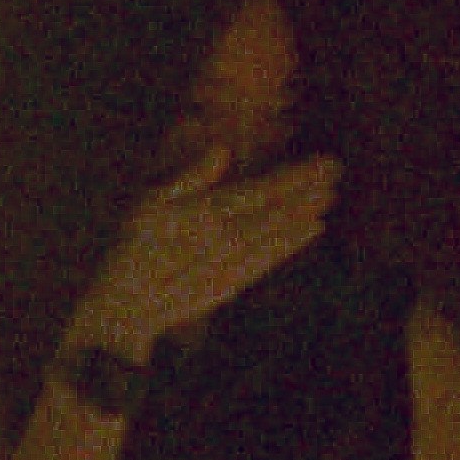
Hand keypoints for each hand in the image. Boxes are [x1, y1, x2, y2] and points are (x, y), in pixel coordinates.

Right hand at [80, 151, 337, 364]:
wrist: (123, 309)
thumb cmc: (127, 248)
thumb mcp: (145, 204)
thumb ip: (186, 177)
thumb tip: (221, 149)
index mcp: (202, 214)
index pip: (259, 191)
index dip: (294, 177)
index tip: (324, 163)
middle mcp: (223, 240)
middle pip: (275, 211)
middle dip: (308, 190)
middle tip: (336, 170)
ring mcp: (231, 265)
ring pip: (277, 234)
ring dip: (305, 213)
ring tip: (330, 196)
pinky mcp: (232, 285)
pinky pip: (269, 258)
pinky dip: (292, 243)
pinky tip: (310, 229)